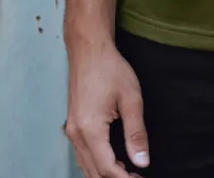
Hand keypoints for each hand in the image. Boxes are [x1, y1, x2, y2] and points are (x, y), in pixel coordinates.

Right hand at [65, 38, 148, 177]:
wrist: (89, 49)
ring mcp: (71, 130)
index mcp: (90, 129)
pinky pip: (81, 154)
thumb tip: (142, 161)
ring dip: (105, 173)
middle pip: (93, 172)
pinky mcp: (72, 124)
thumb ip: (136, 133)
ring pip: (85, 166)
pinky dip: (95, 164)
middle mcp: (76, 134)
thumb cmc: (111, 69)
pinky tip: (111, 161)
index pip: (107, 168)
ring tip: (128, 172)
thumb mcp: (131, 98)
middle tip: (137, 176)